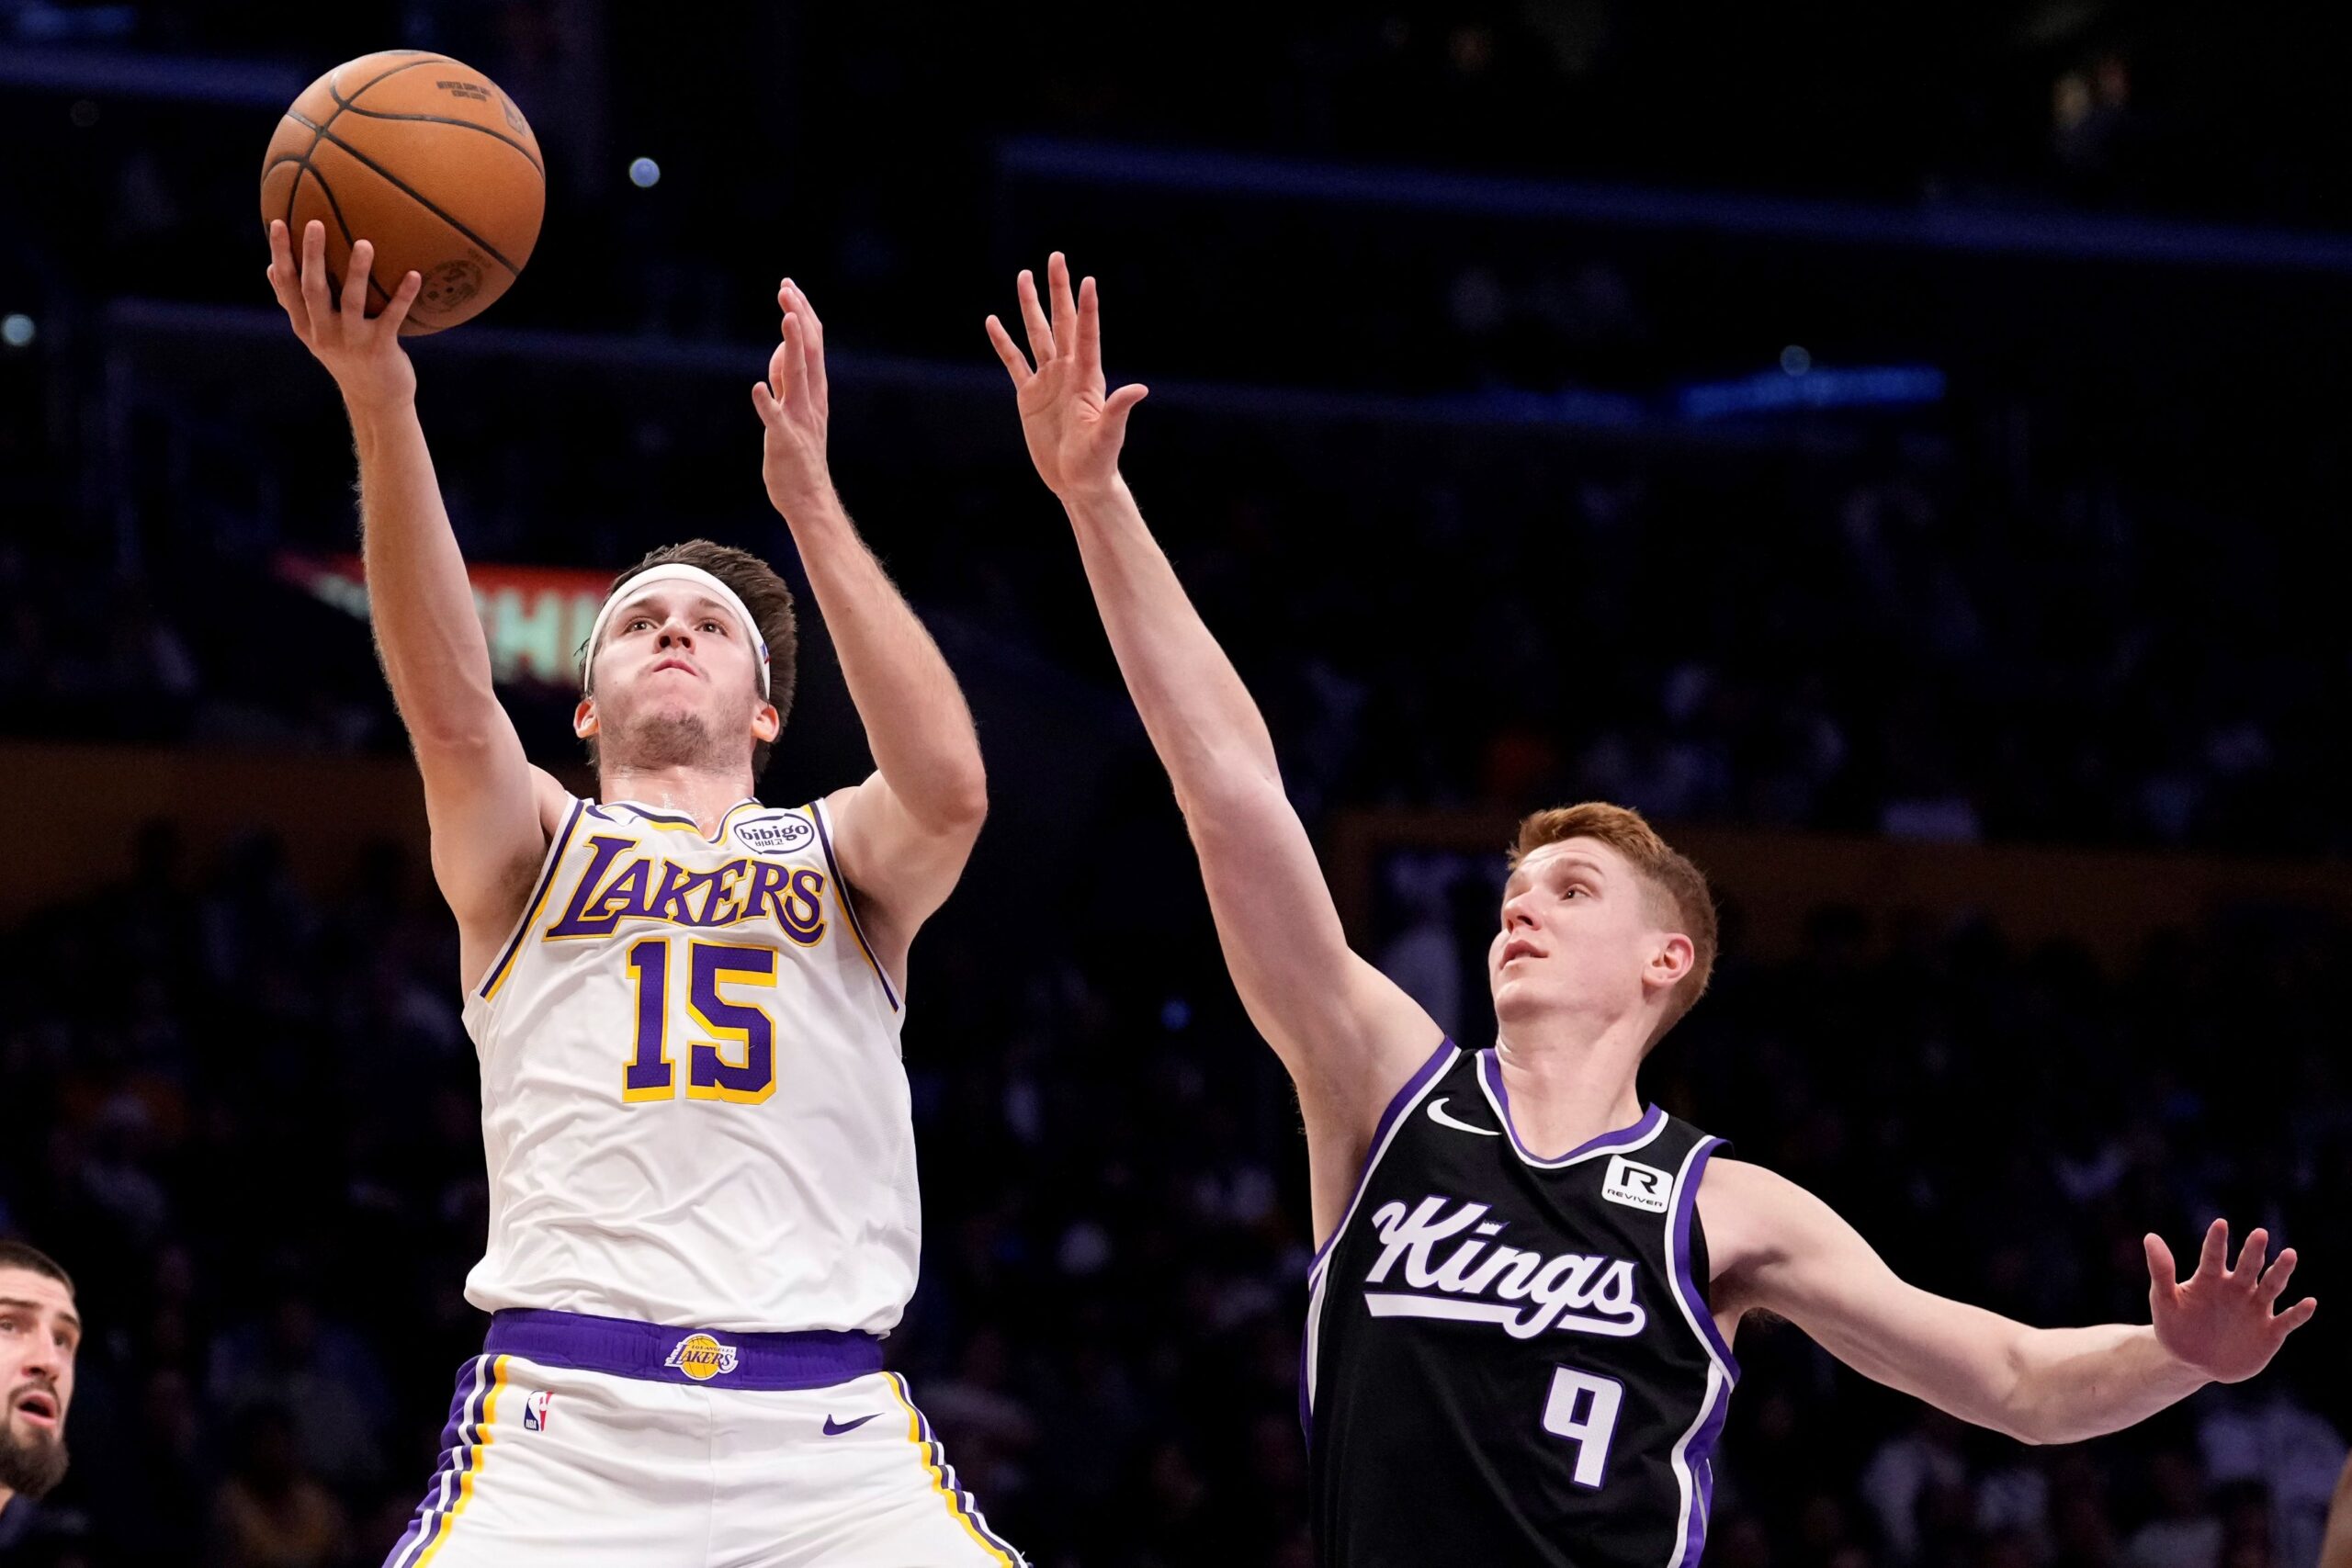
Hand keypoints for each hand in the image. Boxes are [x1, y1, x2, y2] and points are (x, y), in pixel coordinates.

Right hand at [265, 219, 421, 410]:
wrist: (376, 401)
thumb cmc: (347, 358)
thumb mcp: (315, 334)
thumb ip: (295, 304)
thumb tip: (271, 268)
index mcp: (305, 326)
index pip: (288, 285)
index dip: (282, 254)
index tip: (279, 222)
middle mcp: (323, 332)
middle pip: (313, 288)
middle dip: (313, 255)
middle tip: (316, 222)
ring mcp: (351, 341)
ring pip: (351, 300)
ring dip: (357, 271)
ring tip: (364, 243)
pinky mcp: (379, 348)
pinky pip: (392, 317)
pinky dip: (403, 296)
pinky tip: (414, 275)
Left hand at [750, 279, 833, 517]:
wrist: (808, 498)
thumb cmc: (798, 456)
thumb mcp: (794, 408)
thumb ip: (787, 379)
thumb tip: (783, 346)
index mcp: (815, 392)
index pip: (813, 345)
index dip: (803, 315)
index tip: (790, 288)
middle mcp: (811, 401)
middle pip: (809, 351)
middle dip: (799, 317)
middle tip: (787, 289)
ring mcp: (799, 420)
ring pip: (798, 376)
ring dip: (792, 347)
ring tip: (787, 319)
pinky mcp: (783, 441)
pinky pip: (775, 419)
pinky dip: (768, 404)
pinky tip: (757, 390)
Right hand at [986, 251, 1147, 501]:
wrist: (1078, 481)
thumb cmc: (1098, 461)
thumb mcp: (1108, 436)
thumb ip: (1118, 410)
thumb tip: (1139, 389)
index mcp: (1087, 378)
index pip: (1086, 334)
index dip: (1086, 308)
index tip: (1087, 279)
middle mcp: (1068, 372)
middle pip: (1060, 322)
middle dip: (1058, 290)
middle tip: (1056, 257)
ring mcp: (1048, 381)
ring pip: (1036, 334)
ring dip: (1030, 306)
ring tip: (1024, 276)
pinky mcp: (1029, 396)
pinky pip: (1014, 363)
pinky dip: (1003, 343)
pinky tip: (993, 321)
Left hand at [2145, 1219, 2315, 1382]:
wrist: (2192, 1362)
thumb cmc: (2176, 1326)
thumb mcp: (2164, 1300)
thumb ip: (2161, 1271)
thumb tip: (2150, 1236)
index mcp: (2210, 1279)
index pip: (2213, 1256)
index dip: (2216, 1241)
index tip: (2220, 1223)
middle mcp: (2237, 1288)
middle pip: (2248, 1266)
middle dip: (2254, 1251)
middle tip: (2259, 1233)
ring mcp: (2255, 1308)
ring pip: (2271, 1286)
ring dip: (2281, 1272)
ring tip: (2290, 1254)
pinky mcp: (2270, 1331)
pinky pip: (2288, 1320)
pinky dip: (2299, 1312)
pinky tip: (2310, 1302)